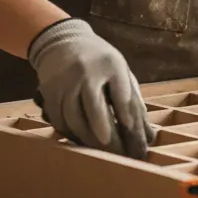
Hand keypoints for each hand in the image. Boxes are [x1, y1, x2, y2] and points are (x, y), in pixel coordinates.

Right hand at [28, 18, 154, 158]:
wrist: (62, 41)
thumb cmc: (99, 61)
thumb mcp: (120, 70)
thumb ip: (132, 99)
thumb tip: (148, 134)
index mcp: (110, 64)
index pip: (122, 97)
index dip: (129, 122)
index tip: (137, 142)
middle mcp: (86, 72)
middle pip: (97, 112)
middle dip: (109, 138)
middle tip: (119, 156)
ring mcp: (66, 82)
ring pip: (75, 121)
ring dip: (89, 141)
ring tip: (101, 154)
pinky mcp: (49, 93)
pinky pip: (59, 121)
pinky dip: (71, 135)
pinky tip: (82, 142)